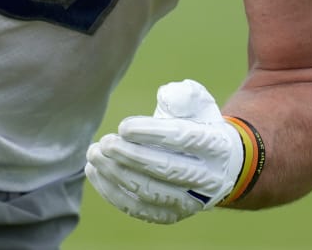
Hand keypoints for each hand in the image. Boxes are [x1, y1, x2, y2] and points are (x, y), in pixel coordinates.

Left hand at [86, 79, 255, 223]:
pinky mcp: (171, 216)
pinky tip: (95, 172)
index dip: (152, 132)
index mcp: (217, 146)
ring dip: (116, 174)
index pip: (184, 138)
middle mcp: (208, 179)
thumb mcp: (198, 104)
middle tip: (105, 142)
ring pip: (150, 193)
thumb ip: (183, 96)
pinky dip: (113, 192)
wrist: (217, 166)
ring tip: (94, 155)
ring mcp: (190, 202)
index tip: (123, 126)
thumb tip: (166, 96)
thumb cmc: (198, 125)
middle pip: (166, 169)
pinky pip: (138, 209)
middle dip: (131, 156)